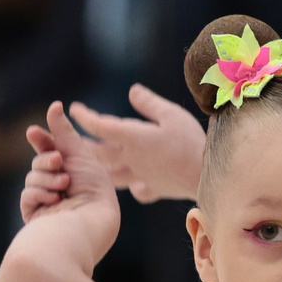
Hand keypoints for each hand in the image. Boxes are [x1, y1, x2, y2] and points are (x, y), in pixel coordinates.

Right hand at [11, 122, 119, 267]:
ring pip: (32, 177)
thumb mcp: (79, 154)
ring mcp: (48, 202)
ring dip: (47, 178)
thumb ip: (63, 132)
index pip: (50, 149)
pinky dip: (40, 194)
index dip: (41, 140)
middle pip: (39, 161)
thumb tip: (55, 105)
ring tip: (64, 187)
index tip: (34, 132)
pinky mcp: (37, 217)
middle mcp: (61, 187)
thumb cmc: (93, 190)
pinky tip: (54, 201)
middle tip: (59, 162)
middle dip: (47, 160)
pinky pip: (27, 195)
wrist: (89, 222)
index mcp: (75, 172)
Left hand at [61, 85, 205, 202]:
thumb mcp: (171, 114)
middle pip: (100, 154)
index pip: (100, 127)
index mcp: (133, 138)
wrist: (207, 175)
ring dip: (102, 168)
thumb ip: (149, 103)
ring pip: (113, 175)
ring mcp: (142, 176)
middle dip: (86, 144)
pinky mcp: (156, 188)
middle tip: (76, 137)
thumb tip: (131, 91)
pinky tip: (135, 186)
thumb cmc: (190, 141)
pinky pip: (139, 190)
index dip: (85, 117)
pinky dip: (134, 187)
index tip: (74, 109)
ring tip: (97, 163)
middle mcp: (132, 159)